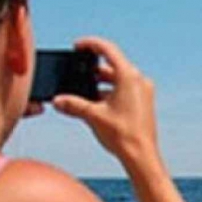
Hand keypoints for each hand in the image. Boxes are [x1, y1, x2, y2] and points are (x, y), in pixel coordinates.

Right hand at [52, 37, 161, 170]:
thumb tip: (57, 100)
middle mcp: (139, 80)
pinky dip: (110, 91)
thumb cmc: (123, 135)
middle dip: (92, 69)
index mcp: (129, 76)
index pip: (108, 49)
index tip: (77, 46)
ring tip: (84, 90)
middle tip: (77, 71)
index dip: (90, 44)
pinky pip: (125, 89)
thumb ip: (73, 105)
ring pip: (118, 78)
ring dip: (100, 82)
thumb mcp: (93, 116)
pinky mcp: (144, 102)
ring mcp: (144, 91)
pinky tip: (96, 102)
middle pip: (113, 65)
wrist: (142, 156)